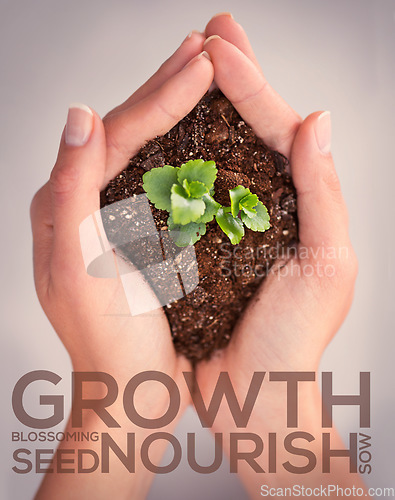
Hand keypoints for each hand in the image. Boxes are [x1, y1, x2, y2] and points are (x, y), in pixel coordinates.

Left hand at [30, 32, 212, 499]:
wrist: (126, 389)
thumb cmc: (107, 342)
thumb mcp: (77, 268)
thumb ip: (70, 191)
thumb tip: (80, 114)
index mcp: (65, 206)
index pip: (114, 134)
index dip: (159, 95)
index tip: (201, 62)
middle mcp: (82, 203)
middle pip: (126, 131)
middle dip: (166, 88)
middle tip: (204, 49)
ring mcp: (110, 217)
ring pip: (144, 149)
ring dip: (175, 110)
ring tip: (204, 77)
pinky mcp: (133, 233)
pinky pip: (158, 179)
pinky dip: (182, 149)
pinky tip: (203, 132)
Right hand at [195, 14, 362, 496]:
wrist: (252, 394)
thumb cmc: (293, 341)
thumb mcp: (328, 265)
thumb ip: (325, 193)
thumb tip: (318, 121)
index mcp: (299, 203)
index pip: (275, 128)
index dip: (251, 82)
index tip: (222, 43)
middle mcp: (264, 204)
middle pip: (246, 127)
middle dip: (232, 75)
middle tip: (213, 28)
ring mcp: (227, 221)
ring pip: (213, 150)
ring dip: (201, 106)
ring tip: (188, 62)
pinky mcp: (196, 244)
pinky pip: (184, 191)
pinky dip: (175, 155)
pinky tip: (163, 127)